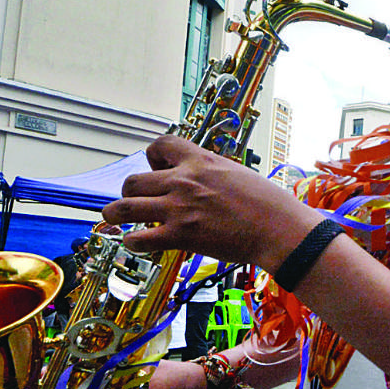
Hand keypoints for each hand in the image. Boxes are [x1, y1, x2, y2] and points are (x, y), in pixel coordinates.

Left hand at [101, 135, 320, 271]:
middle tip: (135, 201)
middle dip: (129, 191)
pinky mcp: (181, 235)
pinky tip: (137, 244)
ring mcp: (179, 208)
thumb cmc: (268, 204)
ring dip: (114, 214)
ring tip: (112, 218)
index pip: (160, 144)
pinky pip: (141, 238)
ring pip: (125, 207)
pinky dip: (133, 242)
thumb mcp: (237, 173)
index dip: (151, 157)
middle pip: (134, 180)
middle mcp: (184, 180)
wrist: (278, 228)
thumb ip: (212, 174)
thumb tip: (205, 182)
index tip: (155, 169)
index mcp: (200, 160)